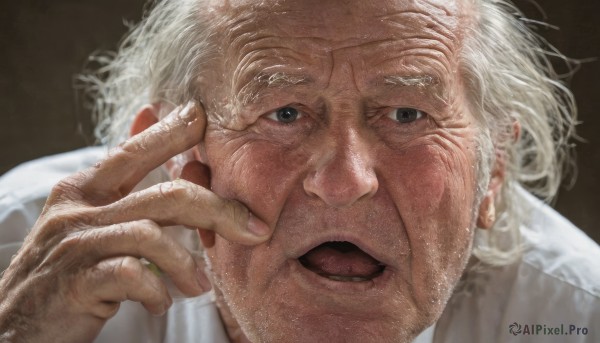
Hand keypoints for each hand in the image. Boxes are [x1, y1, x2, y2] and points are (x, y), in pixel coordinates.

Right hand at [0, 102, 271, 341]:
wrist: (17, 326)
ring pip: (152, 234)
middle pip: (166, 196)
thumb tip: (151, 123)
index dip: (171, 132)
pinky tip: (161, 303)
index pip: (135, 151)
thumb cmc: (67, 268)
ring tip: (198, 287)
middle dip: (219, 210)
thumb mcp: (90, 220)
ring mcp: (74, 244)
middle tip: (255, 229)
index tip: (204, 117)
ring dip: (186, 264)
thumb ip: (124, 182)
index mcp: (84, 188)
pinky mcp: (75, 282)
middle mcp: (78, 208)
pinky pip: (131, 275)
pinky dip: (157, 291)